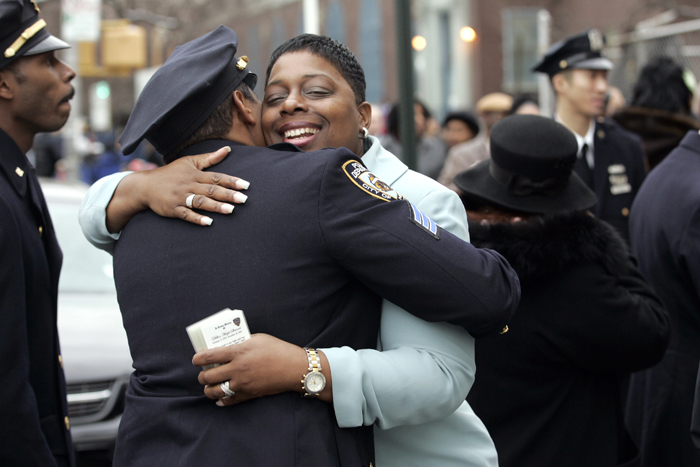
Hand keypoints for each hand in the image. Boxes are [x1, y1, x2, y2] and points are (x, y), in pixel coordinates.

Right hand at [142, 146, 250, 225]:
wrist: (145, 185)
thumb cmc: (171, 173)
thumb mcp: (188, 162)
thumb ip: (209, 158)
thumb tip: (227, 149)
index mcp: (195, 174)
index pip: (216, 177)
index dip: (231, 181)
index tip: (246, 185)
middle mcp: (189, 185)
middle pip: (211, 189)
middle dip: (228, 194)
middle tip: (244, 199)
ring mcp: (180, 197)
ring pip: (200, 201)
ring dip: (215, 206)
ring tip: (231, 210)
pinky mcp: (172, 209)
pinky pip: (186, 214)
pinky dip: (197, 218)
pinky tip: (208, 222)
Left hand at [193, 334, 310, 405]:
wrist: (294, 368)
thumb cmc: (278, 349)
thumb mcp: (258, 338)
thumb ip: (240, 343)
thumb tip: (227, 347)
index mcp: (239, 352)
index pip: (210, 356)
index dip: (198, 358)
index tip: (196, 359)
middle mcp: (238, 369)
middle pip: (209, 376)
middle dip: (202, 376)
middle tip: (203, 373)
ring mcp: (243, 384)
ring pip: (216, 391)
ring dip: (209, 390)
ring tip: (209, 386)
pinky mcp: (249, 394)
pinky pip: (230, 401)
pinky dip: (222, 401)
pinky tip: (219, 399)